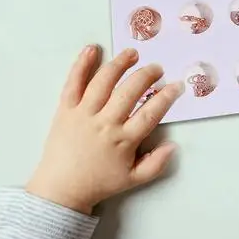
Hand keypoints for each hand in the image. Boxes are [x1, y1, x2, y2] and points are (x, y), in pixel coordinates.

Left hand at [26, 46, 182, 213]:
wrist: (61, 188)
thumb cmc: (100, 183)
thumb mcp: (134, 180)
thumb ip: (157, 164)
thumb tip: (173, 146)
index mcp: (124, 140)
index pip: (150, 113)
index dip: (166, 97)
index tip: (177, 86)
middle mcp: (105, 123)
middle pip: (129, 92)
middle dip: (146, 76)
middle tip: (157, 68)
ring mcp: (83, 114)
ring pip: (103, 82)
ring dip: (119, 64)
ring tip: (132, 53)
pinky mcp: (65, 110)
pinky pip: (73, 83)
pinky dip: (81, 65)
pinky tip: (92, 49)